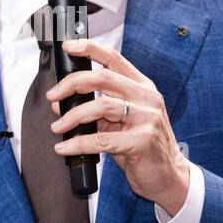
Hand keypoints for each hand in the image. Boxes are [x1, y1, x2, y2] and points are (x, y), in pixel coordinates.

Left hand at [46, 39, 189, 215]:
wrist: (169, 176)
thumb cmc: (144, 148)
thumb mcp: (123, 122)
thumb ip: (99, 110)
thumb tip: (64, 104)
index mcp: (142, 87)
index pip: (114, 59)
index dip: (90, 49)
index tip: (69, 46)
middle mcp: (147, 98)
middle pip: (102, 78)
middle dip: (71, 84)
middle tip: (53, 97)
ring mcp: (147, 118)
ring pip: (100, 106)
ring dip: (72, 116)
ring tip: (58, 127)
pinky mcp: (142, 140)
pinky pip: (101, 139)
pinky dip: (78, 143)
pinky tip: (65, 148)